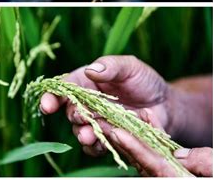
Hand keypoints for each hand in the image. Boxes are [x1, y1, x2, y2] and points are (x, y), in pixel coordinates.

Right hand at [40, 56, 175, 158]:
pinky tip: (102, 144)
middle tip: (82, 115)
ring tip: (89, 135)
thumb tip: (91, 70)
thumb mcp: (131, 66)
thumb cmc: (144, 81)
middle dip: (74, 115)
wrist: (164, 104)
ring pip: (81, 131)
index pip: (64, 88)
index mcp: (87, 82)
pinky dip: (97, 147)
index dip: (52, 96)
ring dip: (83, 134)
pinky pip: (95, 147)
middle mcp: (87, 103)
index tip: (48, 104)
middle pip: (71, 111)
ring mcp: (96, 122)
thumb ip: (112, 66)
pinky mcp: (107, 138)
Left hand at [107, 117, 212, 176]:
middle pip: (141, 158)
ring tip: (122, 113)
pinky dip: (151, 133)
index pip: (151, 162)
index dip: (134, 147)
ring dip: (134, 133)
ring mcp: (166, 171)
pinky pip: (155, 149)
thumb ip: (202, 161)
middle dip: (125, 139)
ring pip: (144, 152)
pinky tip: (148, 115)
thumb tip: (178, 153)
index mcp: (175, 178)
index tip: (118, 133)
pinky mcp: (169, 166)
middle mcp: (166, 176)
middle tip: (107, 121)